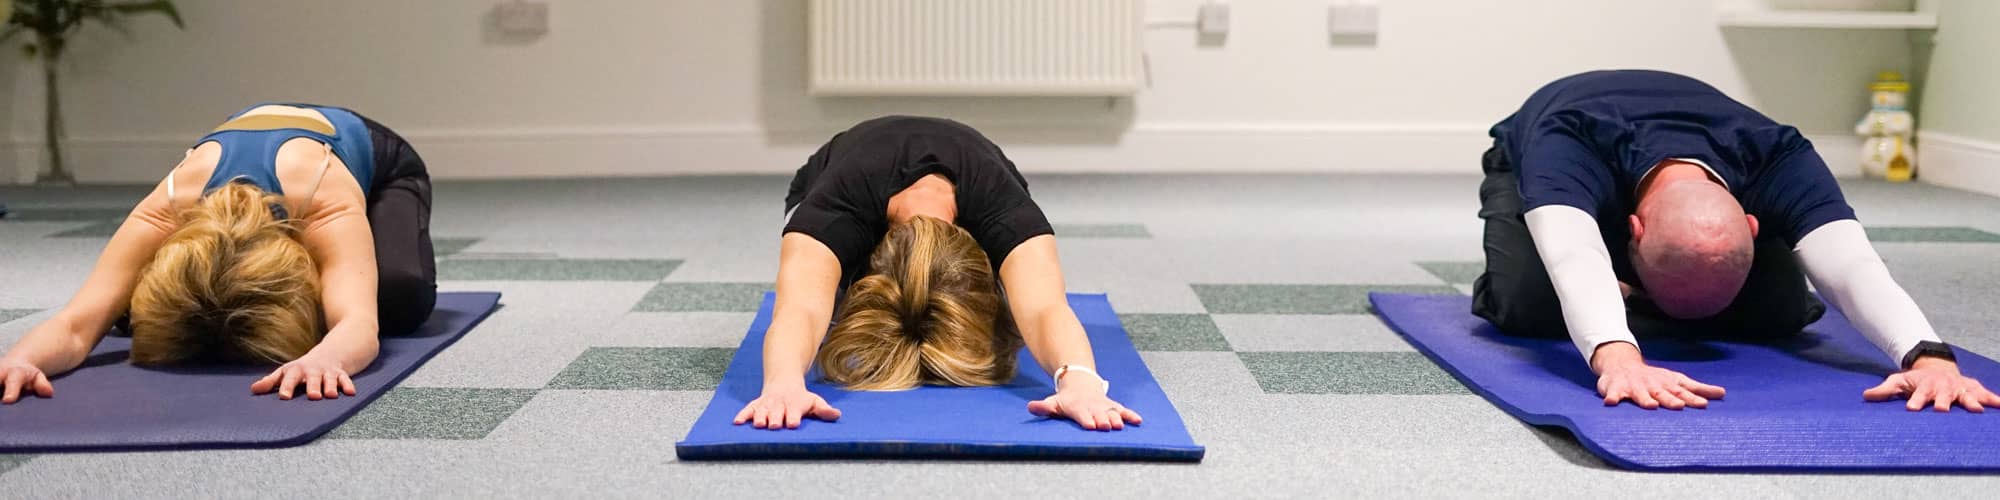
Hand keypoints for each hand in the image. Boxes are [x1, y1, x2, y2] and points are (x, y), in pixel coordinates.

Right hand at [0, 359, 53, 403]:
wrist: (13, 364)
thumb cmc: (27, 375)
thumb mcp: (37, 377)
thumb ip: (42, 384)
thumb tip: (48, 393)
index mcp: (16, 373)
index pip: (13, 382)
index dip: (11, 391)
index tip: (8, 400)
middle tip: (1, 403)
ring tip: (0, 416)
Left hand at [250, 353, 355, 400]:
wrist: (329, 354)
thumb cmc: (302, 369)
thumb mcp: (286, 372)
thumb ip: (271, 381)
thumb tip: (253, 390)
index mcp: (297, 370)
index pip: (290, 378)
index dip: (287, 387)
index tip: (284, 397)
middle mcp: (313, 370)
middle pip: (313, 378)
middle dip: (313, 386)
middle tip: (312, 396)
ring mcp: (328, 372)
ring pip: (330, 379)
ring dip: (331, 386)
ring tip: (330, 395)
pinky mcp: (341, 374)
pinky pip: (345, 379)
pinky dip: (348, 385)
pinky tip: (350, 393)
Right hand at [733, 384, 840, 429]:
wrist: (783, 382)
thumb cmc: (800, 397)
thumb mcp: (814, 401)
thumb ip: (824, 410)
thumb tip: (837, 414)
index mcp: (793, 405)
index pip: (793, 413)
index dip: (792, 418)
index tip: (792, 423)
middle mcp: (778, 405)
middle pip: (775, 413)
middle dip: (775, 419)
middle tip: (774, 425)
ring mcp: (766, 405)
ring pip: (761, 411)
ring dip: (759, 417)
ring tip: (758, 424)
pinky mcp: (755, 405)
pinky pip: (747, 409)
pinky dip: (743, 415)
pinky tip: (737, 422)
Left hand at [1027, 372, 1142, 430]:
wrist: (1081, 384)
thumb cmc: (1066, 400)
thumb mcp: (1053, 403)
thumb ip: (1043, 407)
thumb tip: (1030, 407)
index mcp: (1078, 407)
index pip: (1082, 414)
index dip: (1086, 419)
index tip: (1090, 425)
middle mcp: (1093, 407)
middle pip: (1098, 414)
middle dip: (1103, 420)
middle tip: (1106, 426)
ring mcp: (1104, 406)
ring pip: (1112, 412)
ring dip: (1117, 418)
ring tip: (1120, 425)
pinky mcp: (1113, 406)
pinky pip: (1123, 410)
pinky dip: (1131, 415)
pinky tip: (1138, 421)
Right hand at [1591, 342, 1724, 409]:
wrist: (1622, 364)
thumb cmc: (1654, 378)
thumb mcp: (1677, 380)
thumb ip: (1698, 389)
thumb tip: (1723, 394)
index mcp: (1667, 385)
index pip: (1683, 392)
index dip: (1693, 398)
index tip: (1703, 404)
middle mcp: (1652, 385)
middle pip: (1663, 394)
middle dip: (1670, 399)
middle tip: (1679, 405)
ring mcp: (1634, 387)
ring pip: (1640, 394)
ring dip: (1644, 399)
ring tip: (1650, 405)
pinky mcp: (1616, 388)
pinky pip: (1613, 393)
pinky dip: (1612, 397)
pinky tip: (1611, 402)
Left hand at [1864, 357, 1999, 412]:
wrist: (1936, 368)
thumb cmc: (1916, 380)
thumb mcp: (1898, 381)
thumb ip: (1884, 390)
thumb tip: (1865, 396)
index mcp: (1925, 386)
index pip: (1918, 395)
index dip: (1915, 401)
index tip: (1911, 409)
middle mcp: (1943, 387)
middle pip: (1943, 395)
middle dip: (1943, 402)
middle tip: (1942, 410)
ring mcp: (1959, 387)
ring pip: (1966, 395)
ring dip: (1971, 401)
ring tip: (1977, 410)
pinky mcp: (1971, 388)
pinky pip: (1984, 393)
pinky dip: (1994, 399)